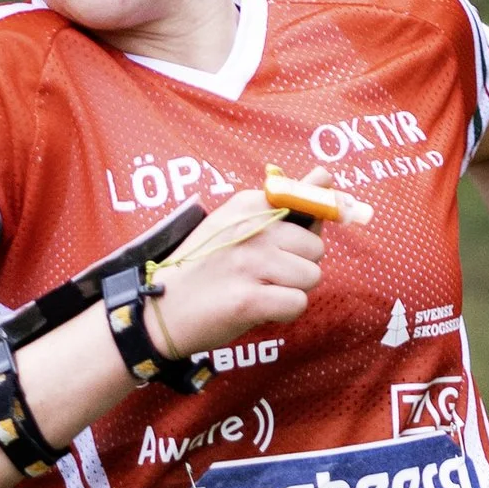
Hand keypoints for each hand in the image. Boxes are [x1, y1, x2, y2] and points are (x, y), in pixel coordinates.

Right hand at [145, 188, 325, 361]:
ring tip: (259, 289)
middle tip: (263, 274)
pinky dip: (283, 312)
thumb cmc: (208, 264)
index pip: (310, 204)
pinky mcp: (249, 300)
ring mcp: (250, 263)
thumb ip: (286, 202)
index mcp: (249, 204)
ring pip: (312, 277)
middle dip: (299, 265)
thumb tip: (326, 175)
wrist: (163, 307)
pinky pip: (298, 304)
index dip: (305, 232)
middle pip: (316, 248)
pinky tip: (258, 308)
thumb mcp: (237, 222)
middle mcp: (252, 228)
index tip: (288, 244)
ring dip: (291, 289)